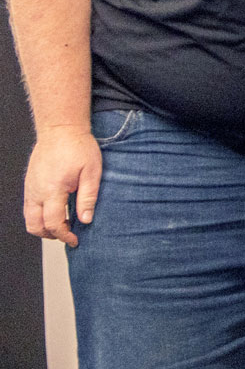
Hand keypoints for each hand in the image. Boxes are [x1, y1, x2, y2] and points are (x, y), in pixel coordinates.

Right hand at [22, 125, 100, 247]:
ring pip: (29, 218)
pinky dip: (39, 215)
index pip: (53, 223)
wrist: (61, 129)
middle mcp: (36, 190)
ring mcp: (30, 187)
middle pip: (35, 225)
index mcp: (52, 189)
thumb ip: (88, 198)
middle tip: (68, 235)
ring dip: (43, 227)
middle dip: (51, 235)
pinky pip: (29, 207)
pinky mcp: (29, 183)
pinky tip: (56, 211)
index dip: (64, 236)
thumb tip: (86, 220)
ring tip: (63, 225)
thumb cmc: (78, 146)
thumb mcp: (92, 172)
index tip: (75, 240)